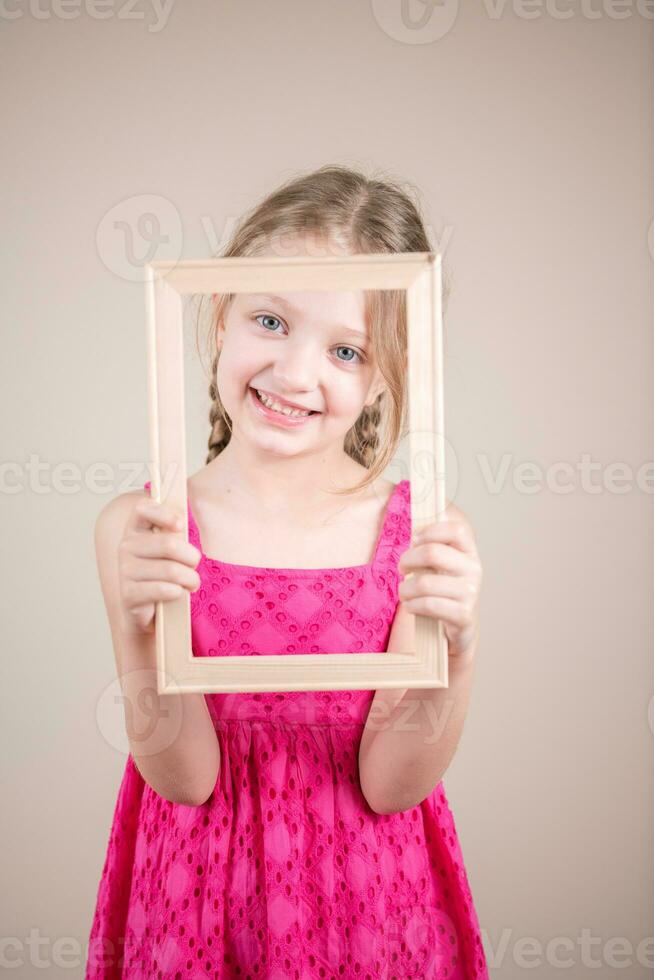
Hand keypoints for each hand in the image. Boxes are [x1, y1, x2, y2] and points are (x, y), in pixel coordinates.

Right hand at [117, 497, 201, 634]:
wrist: (148, 610)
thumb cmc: (164, 573)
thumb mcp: (170, 548)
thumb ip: (176, 528)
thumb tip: (192, 498)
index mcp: (135, 529)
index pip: (142, 509)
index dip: (163, 513)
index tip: (180, 525)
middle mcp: (126, 547)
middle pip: (169, 544)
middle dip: (192, 557)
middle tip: (195, 566)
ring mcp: (125, 571)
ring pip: (171, 570)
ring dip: (190, 579)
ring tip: (192, 583)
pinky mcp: (129, 594)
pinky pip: (164, 589)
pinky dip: (178, 592)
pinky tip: (178, 593)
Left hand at [397, 504, 481, 662]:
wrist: (459, 625)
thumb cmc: (443, 586)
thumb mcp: (440, 560)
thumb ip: (430, 535)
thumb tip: (412, 495)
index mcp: (469, 550)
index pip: (457, 528)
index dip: (430, 530)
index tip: (414, 539)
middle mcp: (474, 569)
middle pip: (432, 552)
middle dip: (407, 560)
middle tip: (402, 568)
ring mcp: (471, 592)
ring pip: (425, 583)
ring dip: (405, 589)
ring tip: (403, 592)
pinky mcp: (464, 615)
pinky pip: (428, 605)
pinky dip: (412, 606)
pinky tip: (411, 606)